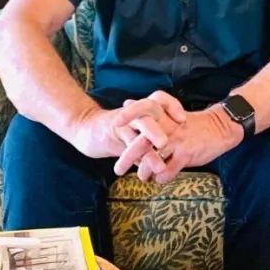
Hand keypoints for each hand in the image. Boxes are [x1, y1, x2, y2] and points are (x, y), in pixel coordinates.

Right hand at [68, 93, 184, 158]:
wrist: (86, 130)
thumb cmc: (117, 134)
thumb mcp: (138, 136)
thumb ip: (153, 144)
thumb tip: (172, 160)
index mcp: (143, 109)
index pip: (161, 99)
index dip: (173, 105)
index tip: (183, 119)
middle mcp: (135, 111)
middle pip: (153, 107)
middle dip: (167, 119)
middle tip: (179, 131)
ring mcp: (124, 120)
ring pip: (142, 124)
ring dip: (153, 140)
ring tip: (161, 164)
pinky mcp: (113, 131)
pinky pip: (127, 141)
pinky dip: (135, 156)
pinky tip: (141, 170)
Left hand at [114, 103, 242, 184]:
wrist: (221, 128)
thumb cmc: (192, 124)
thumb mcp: (170, 113)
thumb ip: (149, 111)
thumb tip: (127, 102)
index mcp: (164, 115)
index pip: (144, 109)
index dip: (129, 115)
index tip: (115, 124)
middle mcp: (169, 127)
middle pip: (142, 141)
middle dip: (127, 156)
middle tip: (117, 170)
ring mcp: (178, 141)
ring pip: (152, 160)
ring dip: (143, 172)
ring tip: (143, 176)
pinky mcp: (187, 154)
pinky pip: (167, 171)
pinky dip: (161, 177)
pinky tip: (161, 177)